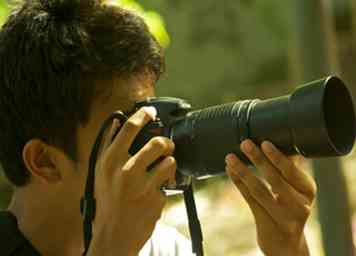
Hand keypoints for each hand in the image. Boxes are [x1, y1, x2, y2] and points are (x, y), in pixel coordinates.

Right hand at [87, 107, 176, 255]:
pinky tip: (154, 192)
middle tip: (165, 147)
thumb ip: (107, 145)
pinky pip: (169, 184)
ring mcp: (142, 186)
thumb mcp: (99, 172)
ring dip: (168, 165)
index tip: (151, 110)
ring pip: (170, 162)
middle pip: (158, 143)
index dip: (143, 115)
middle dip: (166, 143)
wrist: (114, 235)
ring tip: (161, 171)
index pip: (129, 128)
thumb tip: (115, 121)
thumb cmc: (107, 201)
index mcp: (109, 162)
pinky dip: (165, 186)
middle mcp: (125, 171)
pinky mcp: (156, 200)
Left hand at [225, 139, 315, 255]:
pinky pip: (249, 198)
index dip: (277, 157)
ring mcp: (281, 216)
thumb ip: (288, 170)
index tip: (265, 143)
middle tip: (245, 143)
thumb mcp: (297, 189)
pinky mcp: (265, 222)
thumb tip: (279, 140)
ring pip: (259, 190)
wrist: (287, 242)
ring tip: (230, 157)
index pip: (291, 171)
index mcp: (307, 190)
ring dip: (243, 171)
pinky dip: (238, 182)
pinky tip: (230, 170)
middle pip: (275, 179)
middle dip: (258, 160)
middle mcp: (298, 204)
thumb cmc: (291, 207)